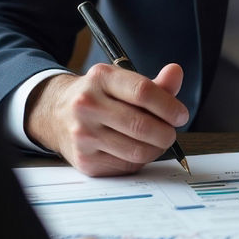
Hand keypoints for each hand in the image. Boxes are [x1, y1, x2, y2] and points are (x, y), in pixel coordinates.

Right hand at [27, 63, 187, 176]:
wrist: (57, 114)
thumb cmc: (99, 97)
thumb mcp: (121, 82)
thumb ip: (154, 83)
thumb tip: (176, 73)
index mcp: (101, 77)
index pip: (143, 92)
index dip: (169, 106)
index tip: (180, 115)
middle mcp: (87, 104)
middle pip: (142, 125)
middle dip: (166, 132)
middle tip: (171, 132)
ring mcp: (83, 134)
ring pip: (137, 150)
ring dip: (156, 149)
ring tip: (156, 141)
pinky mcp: (84, 160)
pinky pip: (126, 166)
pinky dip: (138, 160)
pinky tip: (135, 149)